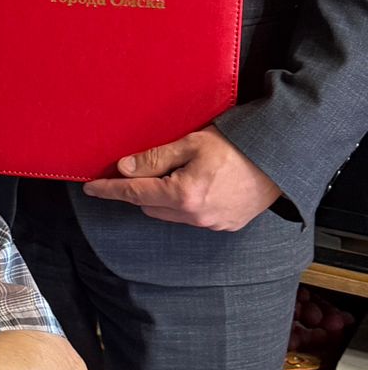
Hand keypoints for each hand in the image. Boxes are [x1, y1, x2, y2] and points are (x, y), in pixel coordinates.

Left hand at [82, 125, 281, 229]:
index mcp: (183, 195)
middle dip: (139, 188)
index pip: (134, 193)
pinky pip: (191, 217)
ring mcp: (211, 224)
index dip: (110, 189)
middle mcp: (195, 216)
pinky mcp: (225, 225)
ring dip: (162, 197)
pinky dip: (183, 203)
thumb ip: (154, 158)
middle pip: (149, 205)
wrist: (279, 160)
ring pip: (169, 213)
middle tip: (140, 167)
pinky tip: (194, 184)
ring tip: (174, 172)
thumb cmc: (237, 147)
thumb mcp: (190, 143)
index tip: (91, 189)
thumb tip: (125, 168)